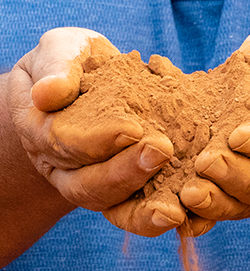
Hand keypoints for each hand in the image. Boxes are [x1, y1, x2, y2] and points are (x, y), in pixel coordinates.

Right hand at [8, 27, 185, 236]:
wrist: (87, 82)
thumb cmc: (73, 61)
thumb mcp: (61, 50)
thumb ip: (56, 66)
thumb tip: (48, 94)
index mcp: (38, 130)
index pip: (62, 141)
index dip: (97, 139)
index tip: (132, 129)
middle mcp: (59, 168)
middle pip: (87, 185)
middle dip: (125, 173)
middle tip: (162, 152)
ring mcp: (89, 185)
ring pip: (112, 208)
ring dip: (144, 210)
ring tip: (176, 207)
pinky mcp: (120, 194)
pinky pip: (136, 215)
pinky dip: (159, 219)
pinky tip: (189, 218)